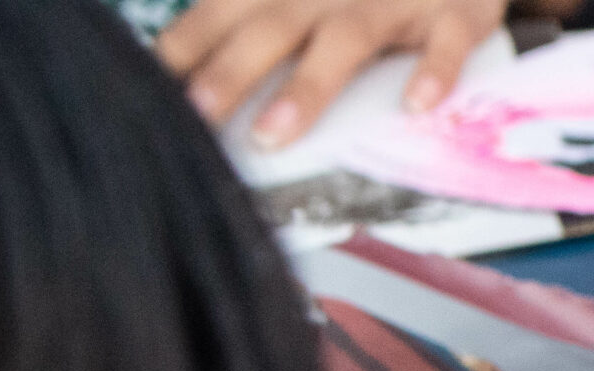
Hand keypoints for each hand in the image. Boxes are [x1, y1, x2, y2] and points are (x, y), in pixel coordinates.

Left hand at [159, 0, 532, 147]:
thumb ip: (253, 19)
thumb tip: (192, 79)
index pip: (217, 14)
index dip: (180, 51)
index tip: (142, 93)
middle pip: (268, 28)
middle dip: (226, 73)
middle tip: (193, 118)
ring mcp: (389, 0)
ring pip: (343, 41)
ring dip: (307, 88)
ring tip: (272, 135)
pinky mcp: (451, 13)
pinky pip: (442, 42)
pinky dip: (434, 72)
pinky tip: (417, 105)